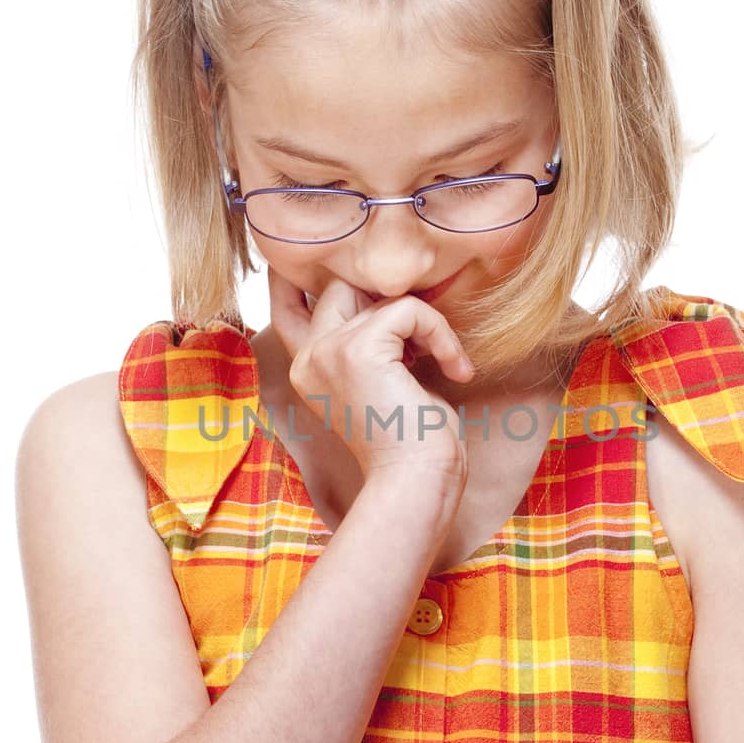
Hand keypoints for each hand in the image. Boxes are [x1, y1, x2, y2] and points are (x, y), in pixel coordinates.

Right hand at [266, 266, 474, 484]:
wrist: (416, 480)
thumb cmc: (412, 440)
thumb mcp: (381, 382)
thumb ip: (368, 341)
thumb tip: (386, 296)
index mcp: (307, 369)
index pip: (289, 307)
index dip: (297, 279)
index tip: (306, 263)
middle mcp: (309, 357)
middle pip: (338, 287)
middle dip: (386, 301)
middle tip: (422, 342)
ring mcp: (328, 350)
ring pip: (383, 297)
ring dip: (427, 326)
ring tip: (445, 363)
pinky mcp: (358, 347)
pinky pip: (409, 309)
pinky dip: (441, 334)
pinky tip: (455, 369)